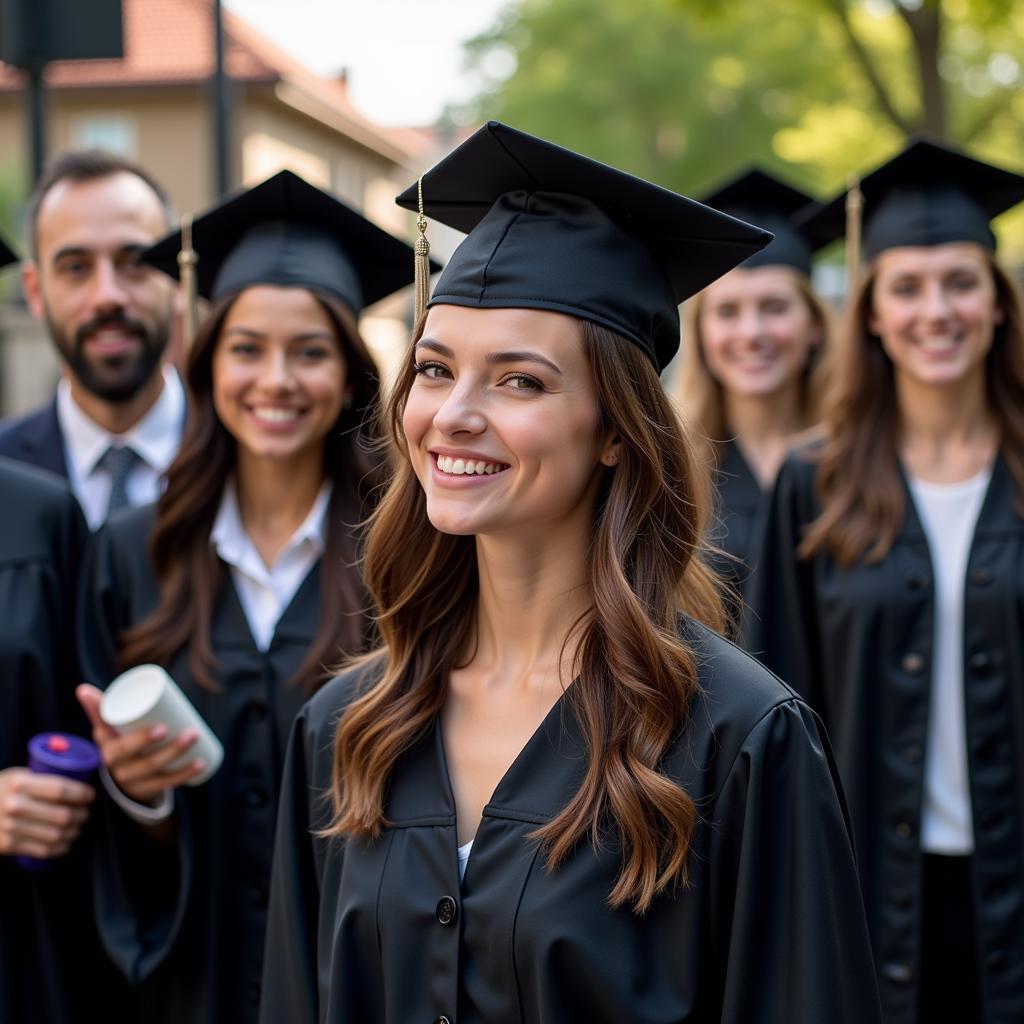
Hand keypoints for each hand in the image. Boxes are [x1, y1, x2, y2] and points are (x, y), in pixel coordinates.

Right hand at [0, 767, 93, 858]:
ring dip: (74, 832)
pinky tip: (66, 842)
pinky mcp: (8, 845)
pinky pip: (43, 850)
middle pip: (62, 815)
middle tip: (86, 812)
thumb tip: (80, 774)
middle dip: (82, 814)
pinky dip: (60, 847)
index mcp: (20, 783)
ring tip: (78, 826)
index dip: (81, 794)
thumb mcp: (18, 775)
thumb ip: (43, 776)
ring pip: (56, 834)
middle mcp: (14, 805)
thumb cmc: (1, 789)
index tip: (90, 795)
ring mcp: (10, 827)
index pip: (60, 790)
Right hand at [76, 684, 205, 804]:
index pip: (121, 744)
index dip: (139, 738)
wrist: (124, 769)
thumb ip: (101, 706)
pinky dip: (184, 774)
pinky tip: (200, 763)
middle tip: (190, 732)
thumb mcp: (111, 724)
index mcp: (106, 744)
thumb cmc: (120, 736)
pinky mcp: (144, 788)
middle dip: (166, 747)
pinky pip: (165, 784)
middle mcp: (114, 764)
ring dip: (179, 757)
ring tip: (197, 739)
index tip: (162, 728)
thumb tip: (81, 688)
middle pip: (142, 760)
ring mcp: (129, 778)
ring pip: (154, 770)